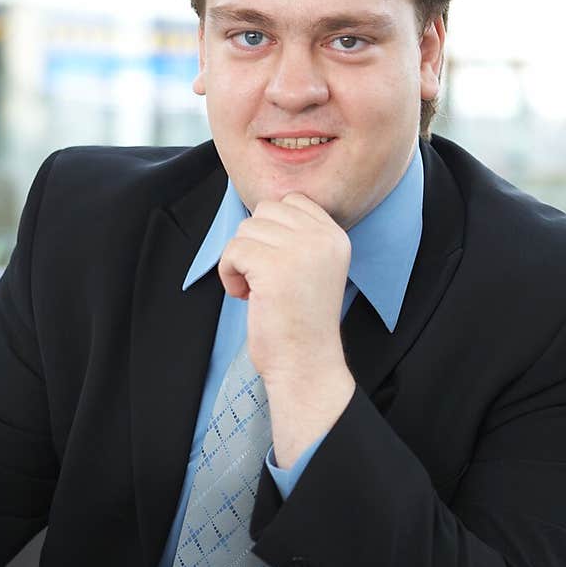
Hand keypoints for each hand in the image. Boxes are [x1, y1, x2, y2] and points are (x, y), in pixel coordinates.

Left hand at [218, 193, 355, 466]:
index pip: (292, 201)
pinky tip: (246, 297)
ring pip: (245, 229)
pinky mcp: (273, 267)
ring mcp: (300, 251)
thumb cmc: (301, 323)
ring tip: (257, 290)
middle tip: (265, 279)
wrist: (306, 365)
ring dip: (241, 260)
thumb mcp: (312, 268)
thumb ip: (297, 237)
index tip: (278, 266)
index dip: (272, 230)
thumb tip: (258, 212)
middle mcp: (322, 238)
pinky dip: (229, 274)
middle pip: (265, 211)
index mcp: (336, 236)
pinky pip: (233, 250)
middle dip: (254, 243)